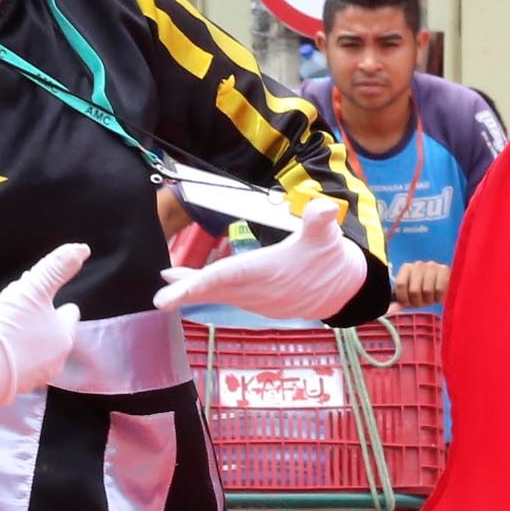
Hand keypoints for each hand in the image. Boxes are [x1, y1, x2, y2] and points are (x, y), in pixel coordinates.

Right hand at [0, 244, 87, 417]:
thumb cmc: (7, 328)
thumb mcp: (31, 290)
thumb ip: (56, 269)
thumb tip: (83, 248)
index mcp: (63, 338)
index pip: (70, 317)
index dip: (62, 306)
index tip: (50, 299)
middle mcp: (54, 362)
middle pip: (54, 336)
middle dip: (45, 324)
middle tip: (28, 311)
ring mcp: (32, 378)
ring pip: (36, 353)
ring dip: (28, 341)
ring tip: (11, 328)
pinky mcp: (9, 387)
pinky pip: (16, 366)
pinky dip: (11, 356)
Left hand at [152, 199, 367, 320]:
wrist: (348, 287)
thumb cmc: (332, 257)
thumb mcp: (327, 234)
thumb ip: (321, 220)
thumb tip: (325, 207)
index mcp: (266, 272)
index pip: (224, 278)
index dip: (193, 286)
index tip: (166, 297)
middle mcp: (259, 291)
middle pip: (215, 291)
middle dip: (187, 291)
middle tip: (161, 294)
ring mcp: (259, 300)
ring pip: (220, 295)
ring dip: (195, 289)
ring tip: (171, 278)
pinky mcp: (262, 303)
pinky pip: (230, 297)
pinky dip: (212, 291)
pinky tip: (198, 284)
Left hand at [393, 259, 451, 308]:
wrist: (446, 287)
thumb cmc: (424, 293)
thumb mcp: (410, 297)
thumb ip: (400, 301)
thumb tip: (390, 309)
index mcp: (407, 268)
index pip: (400, 284)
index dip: (403, 298)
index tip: (408, 303)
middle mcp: (418, 265)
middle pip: (414, 290)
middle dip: (418, 301)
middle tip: (422, 302)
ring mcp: (432, 266)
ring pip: (427, 290)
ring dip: (429, 300)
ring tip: (431, 298)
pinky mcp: (444, 270)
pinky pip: (439, 289)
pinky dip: (439, 298)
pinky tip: (439, 297)